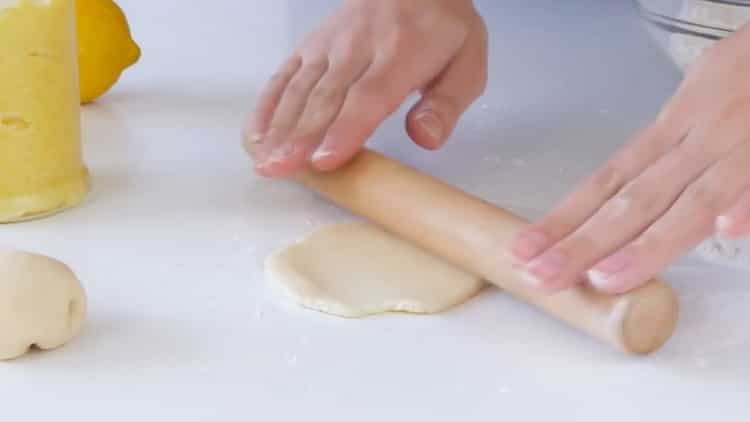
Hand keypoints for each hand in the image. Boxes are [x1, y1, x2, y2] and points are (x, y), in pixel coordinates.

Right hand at [243, 0, 487, 176]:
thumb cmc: (442, 29)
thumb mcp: (467, 62)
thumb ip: (447, 104)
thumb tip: (426, 138)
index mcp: (401, 54)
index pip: (368, 96)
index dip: (345, 129)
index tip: (325, 160)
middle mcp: (358, 47)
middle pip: (326, 96)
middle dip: (300, 136)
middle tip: (280, 169)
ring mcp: (329, 45)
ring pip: (300, 88)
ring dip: (279, 126)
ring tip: (265, 161)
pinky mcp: (310, 46)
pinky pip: (284, 75)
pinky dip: (267, 104)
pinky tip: (255, 134)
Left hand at [510, 24, 749, 293]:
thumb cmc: (742, 75)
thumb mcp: (695, 104)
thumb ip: (669, 154)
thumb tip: (630, 200)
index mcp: (669, 131)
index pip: (606, 183)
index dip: (564, 219)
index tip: (526, 249)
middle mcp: (695, 142)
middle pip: (632, 201)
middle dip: (584, 244)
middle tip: (543, 276)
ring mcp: (739, 148)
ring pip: (690, 203)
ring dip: (647, 243)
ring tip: (605, 277)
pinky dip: (745, 202)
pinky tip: (728, 229)